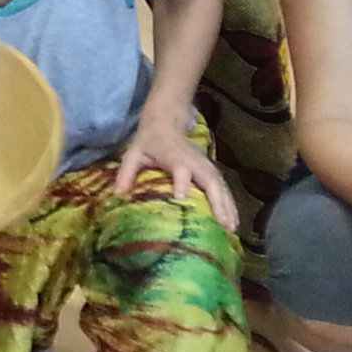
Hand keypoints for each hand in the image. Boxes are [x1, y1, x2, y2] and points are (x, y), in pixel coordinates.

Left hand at [115, 116, 236, 231]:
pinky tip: (234, 222)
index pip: (181, 171)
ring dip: (229, 207)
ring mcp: (206, 166)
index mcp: (175, 157)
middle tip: (223, 226)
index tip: (182, 199)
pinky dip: (230, 204)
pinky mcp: (211, 170)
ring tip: (232, 230)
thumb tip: (118, 195)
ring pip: (221, 187)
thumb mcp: (134, 153)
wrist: (166, 121)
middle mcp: (195, 162)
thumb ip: (126, 173)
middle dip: (218, 203)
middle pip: (210, 181)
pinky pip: (224, 188)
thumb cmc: (149, 141)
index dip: (182, 183)